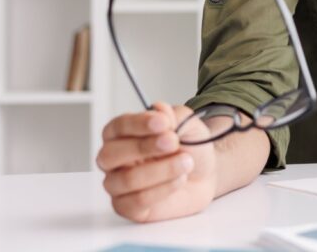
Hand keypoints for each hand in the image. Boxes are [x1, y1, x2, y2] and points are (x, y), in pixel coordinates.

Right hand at [96, 102, 216, 222]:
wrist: (205, 174)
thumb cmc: (189, 147)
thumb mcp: (187, 124)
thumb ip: (173, 115)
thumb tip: (158, 109)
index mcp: (122, 134)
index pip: (118, 126)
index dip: (138, 124)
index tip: (162, 122)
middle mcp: (114, 159)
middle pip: (110, 154)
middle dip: (143, 147)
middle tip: (173, 142)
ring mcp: (118, 184)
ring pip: (126, 179)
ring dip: (161, 169)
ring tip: (186, 162)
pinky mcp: (129, 207)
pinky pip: (136, 201)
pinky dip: (162, 189)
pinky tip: (180, 179)